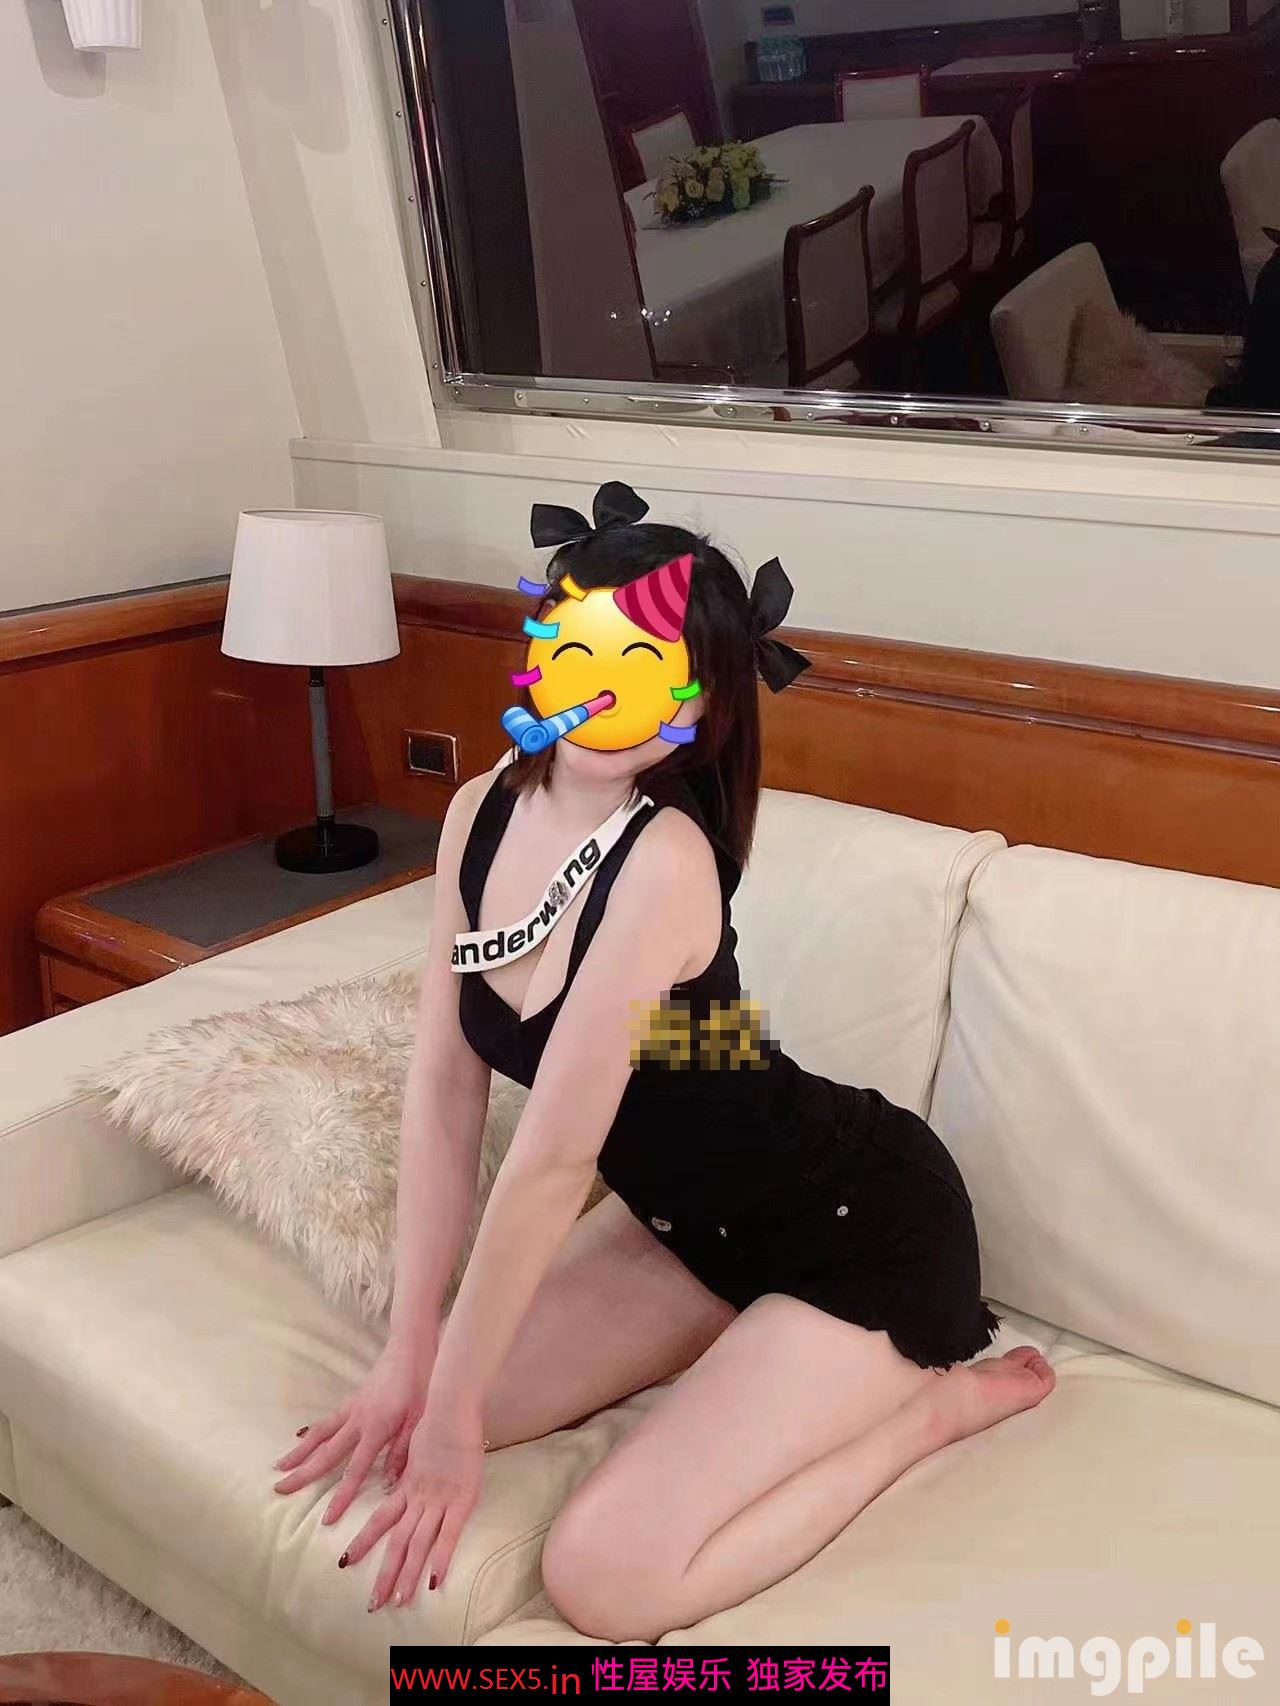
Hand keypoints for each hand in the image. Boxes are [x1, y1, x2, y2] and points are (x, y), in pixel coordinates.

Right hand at [273, 1336, 435, 1526]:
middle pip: (325, 1454)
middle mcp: (357, 1420)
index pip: (355, 1471)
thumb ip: (402, 1451)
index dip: (341, 1496)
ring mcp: (351, 1409)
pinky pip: (327, 1421)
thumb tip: (388, 1483)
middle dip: (303, 1475)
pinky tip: (301, 1440)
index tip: (326, 1518)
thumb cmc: (420, 1384)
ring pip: (319, 1435)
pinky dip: (311, 1433)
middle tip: (280, 1490)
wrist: (411, 1348)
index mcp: (376, 1429)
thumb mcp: (420, 1420)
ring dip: (299, 1453)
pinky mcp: (351, 1400)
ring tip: (279, 1467)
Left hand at [338, 1407, 484, 1610]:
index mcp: (407, 1487)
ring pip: (418, 1544)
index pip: (380, 1520)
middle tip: (372, 1604)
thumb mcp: (415, 1447)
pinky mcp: (461, 1501)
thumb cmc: (435, 1422)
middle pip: (397, 1542)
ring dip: (407, 1575)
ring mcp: (439, 1502)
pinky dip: (441, 1558)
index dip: (364, 1542)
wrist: (449, 1409)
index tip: (345, 1561)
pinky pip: (449, 1535)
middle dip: (385, 1574)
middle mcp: (418, 1499)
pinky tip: (434, 1581)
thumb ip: (405, 1465)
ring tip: (398, 1602)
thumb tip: (394, 1476)